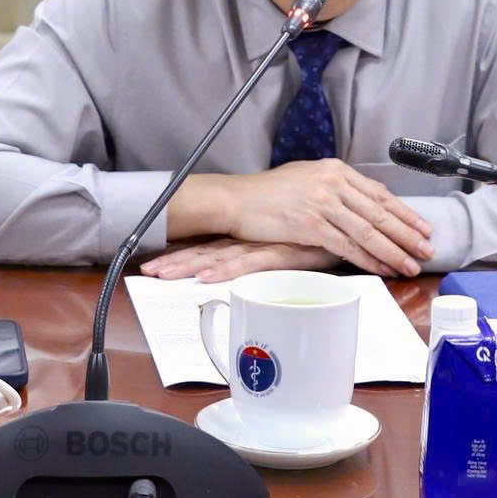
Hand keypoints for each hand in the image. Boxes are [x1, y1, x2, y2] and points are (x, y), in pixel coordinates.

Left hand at [142, 240, 343, 281]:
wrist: (348, 219)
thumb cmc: (322, 233)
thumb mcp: (293, 246)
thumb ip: (275, 250)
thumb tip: (255, 258)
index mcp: (252, 237)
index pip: (211, 245)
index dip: (184, 252)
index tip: (155, 262)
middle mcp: (253, 239)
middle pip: (208, 251)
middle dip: (177, 261)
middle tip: (147, 272)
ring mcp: (264, 245)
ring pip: (219, 257)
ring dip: (189, 265)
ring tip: (159, 274)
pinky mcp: (280, 253)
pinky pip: (248, 264)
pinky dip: (225, 271)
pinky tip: (205, 277)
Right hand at [173, 161, 431, 277]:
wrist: (237, 200)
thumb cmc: (268, 193)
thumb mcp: (307, 178)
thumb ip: (334, 188)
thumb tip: (358, 206)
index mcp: (335, 170)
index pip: (379, 193)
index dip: (404, 212)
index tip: (423, 227)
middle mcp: (333, 182)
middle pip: (380, 212)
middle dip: (407, 233)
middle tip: (428, 248)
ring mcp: (323, 203)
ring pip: (368, 230)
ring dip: (393, 250)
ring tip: (412, 264)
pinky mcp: (311, 225)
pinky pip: (348, 245)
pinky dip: (368, 259)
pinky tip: (382, 268)